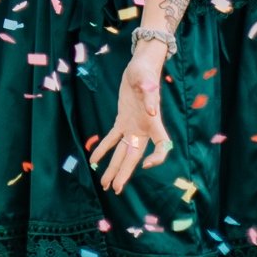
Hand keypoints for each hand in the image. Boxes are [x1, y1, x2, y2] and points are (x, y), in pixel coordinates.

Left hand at [90, 45, 172, 194]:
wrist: (140, 66)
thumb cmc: (145, 72)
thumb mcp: (147, 80)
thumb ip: (150, 95)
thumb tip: (151, 111)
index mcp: (154, 122)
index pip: (161, 146)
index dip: (157, 159)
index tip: (146, 165)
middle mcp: (144, 129)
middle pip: (135, 157)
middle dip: (125, 173)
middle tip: (116, 190)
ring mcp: (133, 127)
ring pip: (123, 152)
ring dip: (114, 168)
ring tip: (105, 184)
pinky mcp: (122, 121)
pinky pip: (112, 139)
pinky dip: (103, 149)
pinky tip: (95, 160)